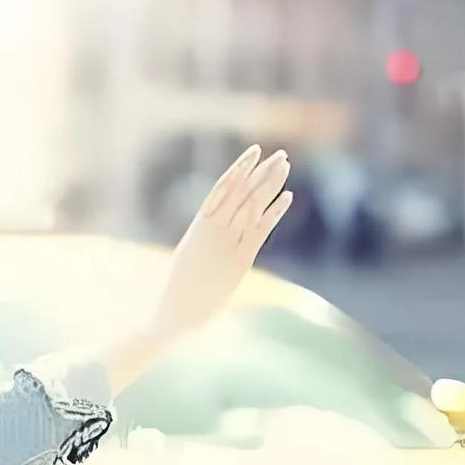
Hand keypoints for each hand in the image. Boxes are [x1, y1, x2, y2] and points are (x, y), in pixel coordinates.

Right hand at [156, 145, 292, 333]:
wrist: (176, 311)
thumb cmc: (179, 287)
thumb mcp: (190, 255)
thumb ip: (205, 238)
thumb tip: (213, 226)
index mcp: (199, 226)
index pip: (223, 188)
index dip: (240, 169)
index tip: (254, 153)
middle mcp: (214, 230)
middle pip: (242, 193)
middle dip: (262, 173)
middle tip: (281, 154)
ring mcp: (227, 244)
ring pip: (252, 206)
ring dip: (270, 185)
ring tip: (286, 166)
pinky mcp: (240, 261)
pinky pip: (261, 231)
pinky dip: (275, 213)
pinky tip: (288, 196)